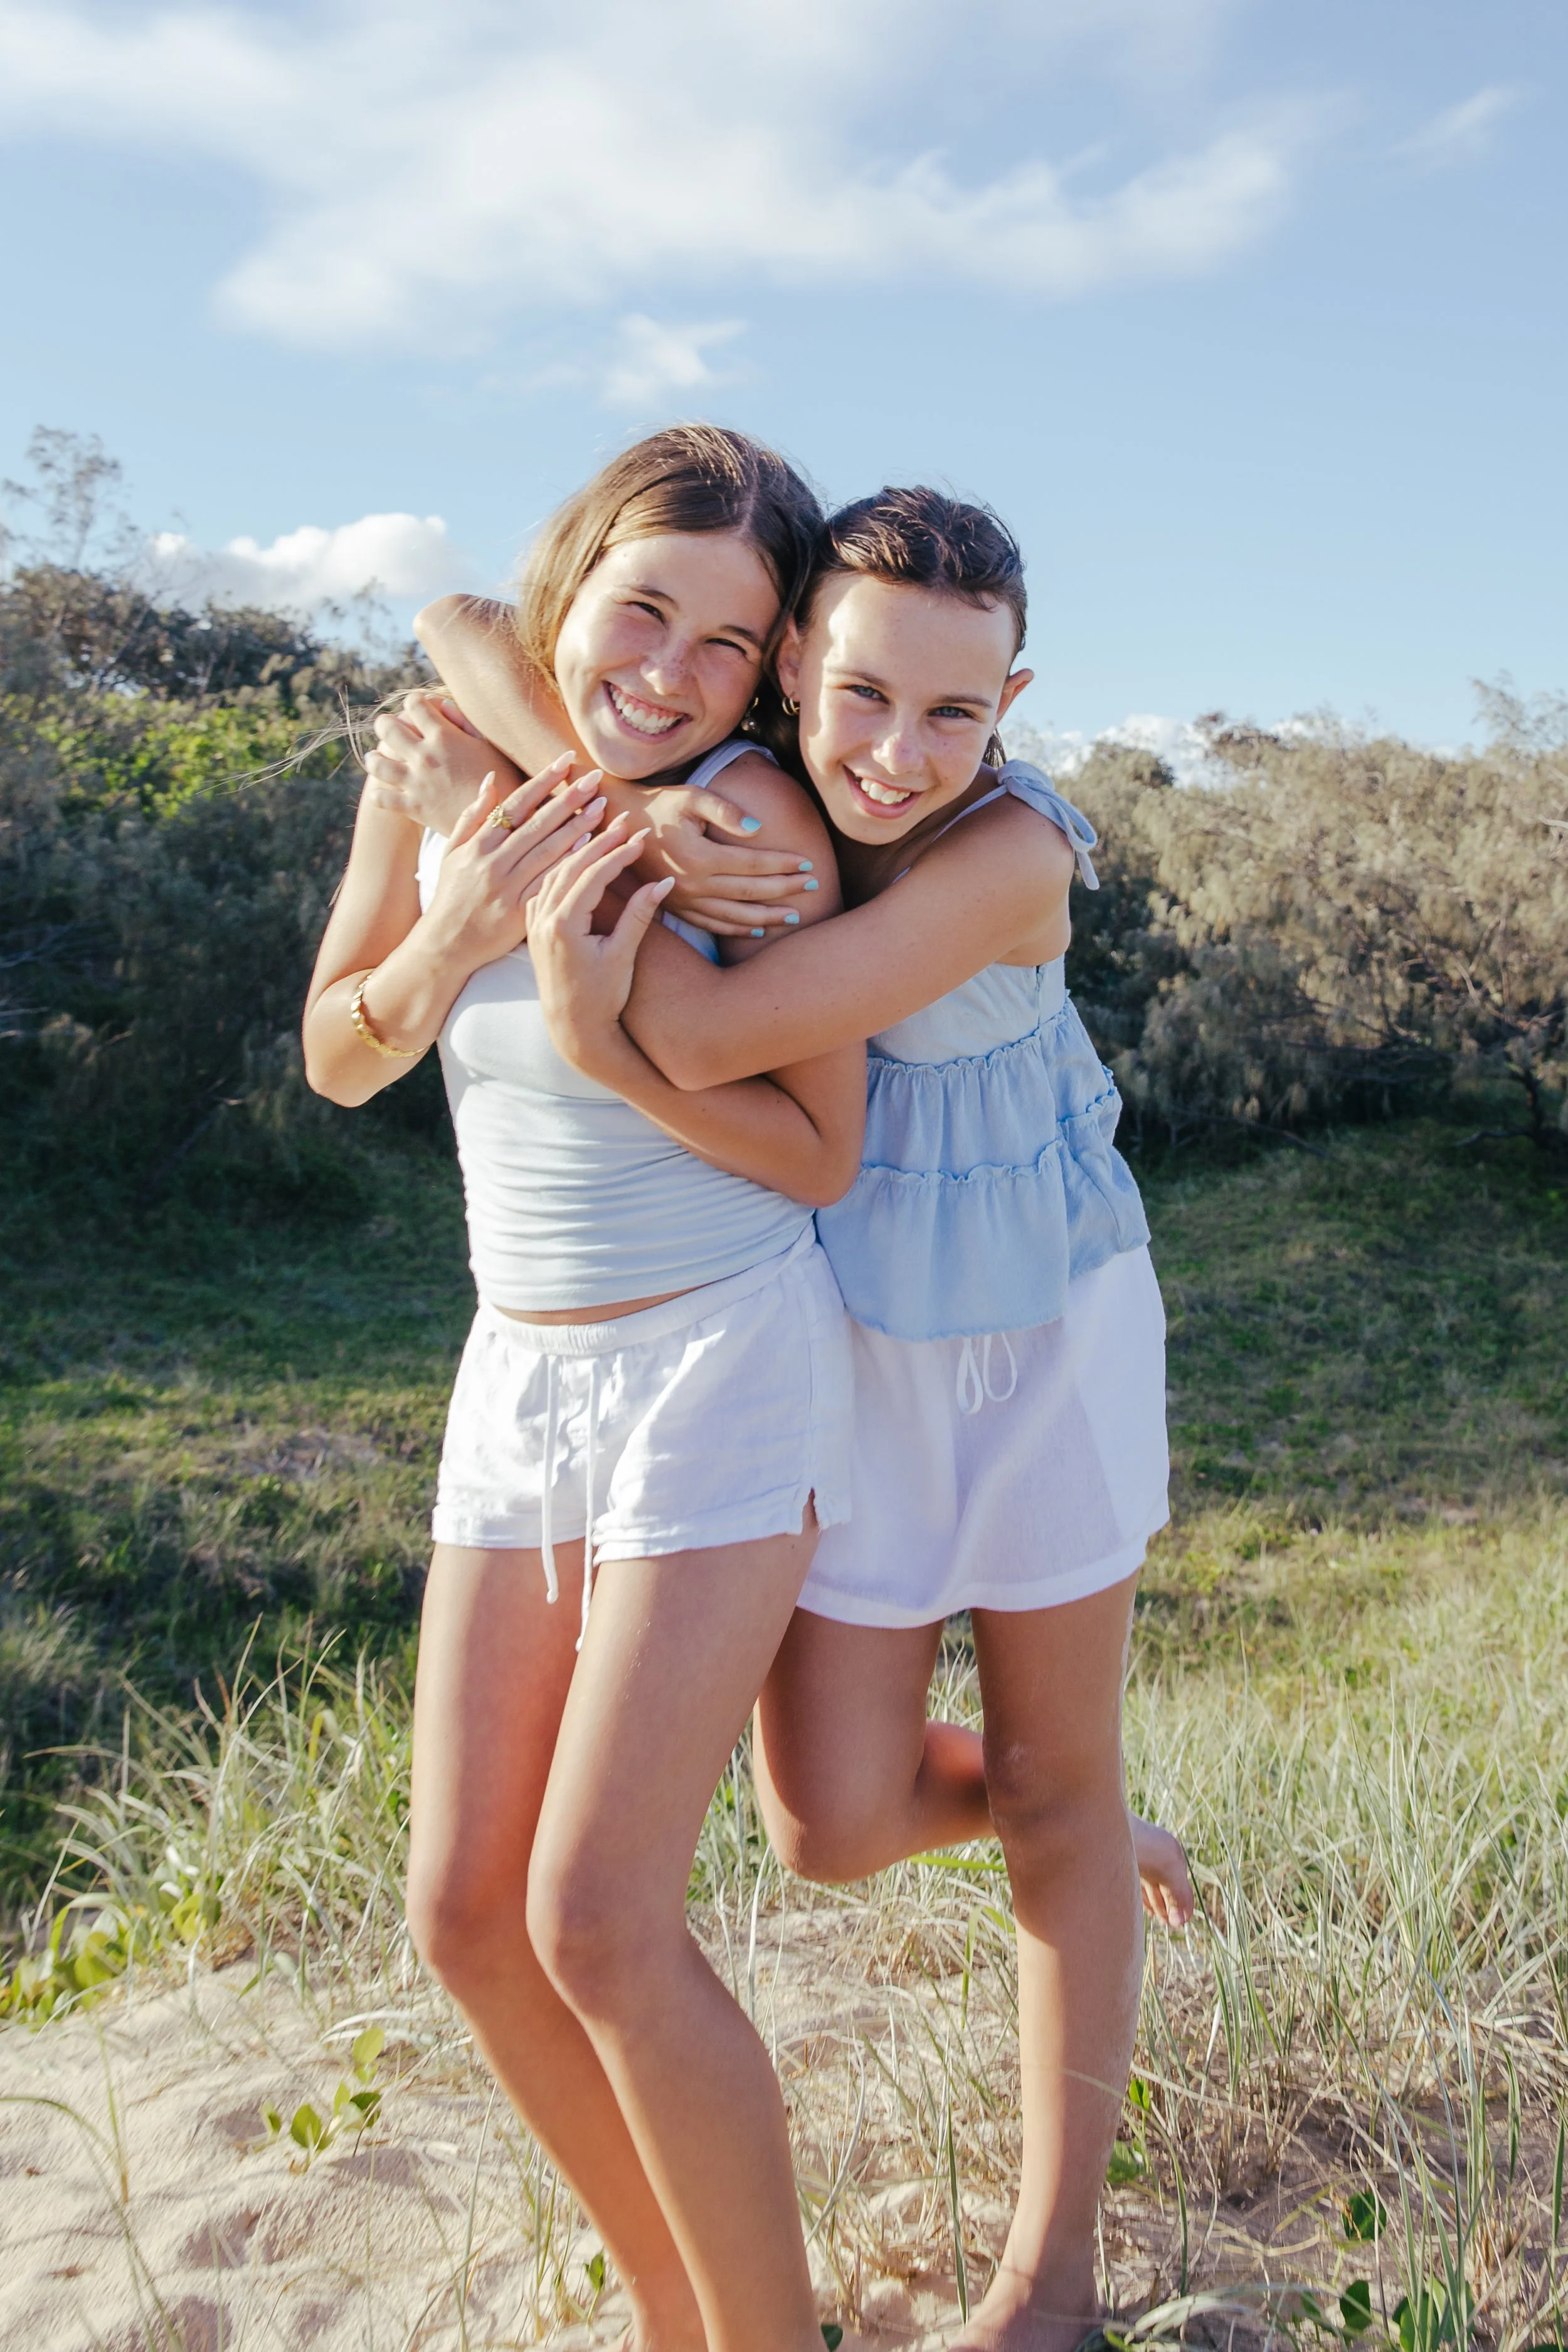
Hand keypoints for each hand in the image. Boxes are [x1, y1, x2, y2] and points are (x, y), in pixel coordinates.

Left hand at [365, 690, 512, 832]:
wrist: (503, 821)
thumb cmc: (506, 780)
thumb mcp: (491, 745)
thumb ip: (466, 722)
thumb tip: (443, 706)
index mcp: (444, 736)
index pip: (415, 704)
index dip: (415, 702)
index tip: (418, 708)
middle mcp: (425, 755)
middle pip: (387, 728)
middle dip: (386, 725)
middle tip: (389, 729)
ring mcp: (416, 782)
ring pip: (377, 763)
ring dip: (374, 758)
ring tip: (376, 758)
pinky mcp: (414, 807)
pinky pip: (382, 798)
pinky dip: (379, 795)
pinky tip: (382, 792)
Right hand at [420, 757, 605, 974]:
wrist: (445, 945)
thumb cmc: (451, 896)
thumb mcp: (451, 853)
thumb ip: (471, 817)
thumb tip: (490, 780)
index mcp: (478, 846)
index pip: (515, 805)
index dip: (542, 780)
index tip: (566, 760)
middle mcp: (493, 864)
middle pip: (536, 824)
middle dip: (567, 798)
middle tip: (595, 778)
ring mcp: (507, 889)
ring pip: (547, 851)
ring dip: (577, 827)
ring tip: (602, 807)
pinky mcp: (519, 913)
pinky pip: (549, 883)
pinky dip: (568, 864)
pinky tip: (591, 848)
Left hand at [527, 822, 674, 1076]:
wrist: (572, 1028)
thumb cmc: (601, 998)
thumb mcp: (623, 956)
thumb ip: (638, 916)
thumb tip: (661, 882)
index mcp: (563, 926)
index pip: (591, 875)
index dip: (617, 853)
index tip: (639, 836)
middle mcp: (542, 920)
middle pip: (570, 866)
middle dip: (598, 840)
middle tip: (622, 819)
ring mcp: (535, 923)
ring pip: (553, 872)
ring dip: (576, 847)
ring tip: (598, 825)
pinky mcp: (534, 928)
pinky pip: (544, 886)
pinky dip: (560, 866)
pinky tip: (573, 853)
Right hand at [636, 783, 818, 935]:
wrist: (622, 827)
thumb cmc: (662, 806)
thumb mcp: (692, 797)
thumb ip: (725, 810)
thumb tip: (758, 828)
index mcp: (700, 857)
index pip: (753, 864)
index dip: (782, 863)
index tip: (807, 862)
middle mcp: (694, 884)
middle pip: (750, 892)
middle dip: (785, 890)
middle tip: (813, 886)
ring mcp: (685, 901)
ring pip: (735, 916)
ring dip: (768, 917)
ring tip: (796, 916)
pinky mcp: (677, 908)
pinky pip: (713, 925)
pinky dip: (738, 929)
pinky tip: (758, 929)